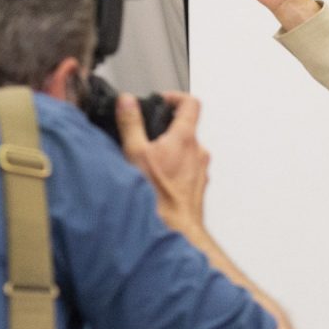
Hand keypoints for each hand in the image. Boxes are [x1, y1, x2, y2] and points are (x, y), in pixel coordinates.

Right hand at [116, 91, 208, 229]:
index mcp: (185, 138)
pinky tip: (157, 181)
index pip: (191, 103)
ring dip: (169, 151)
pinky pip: (187, 170)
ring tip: (149, 162)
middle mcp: (199, 152)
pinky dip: (174, 169)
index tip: (161, 102)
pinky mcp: (198, 186)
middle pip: (186, 128)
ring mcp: (200, 170)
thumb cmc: (159, 197)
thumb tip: (127, 101)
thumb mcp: (135, 154)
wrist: (176, 231)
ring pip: (186, 151)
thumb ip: (132, 123)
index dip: (175, 98)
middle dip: (166, 129)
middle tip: (147, 136)